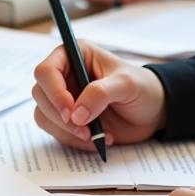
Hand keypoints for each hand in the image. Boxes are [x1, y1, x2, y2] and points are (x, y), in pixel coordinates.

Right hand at [32, 42, 166, 148]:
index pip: (46, 71)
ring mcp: (64, 98)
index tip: (70, 112)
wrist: (154, 111)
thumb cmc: (142, 88)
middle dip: (60, 116)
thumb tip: (76, 114)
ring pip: (43, 114)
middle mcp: (64, 75)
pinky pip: (55, 131)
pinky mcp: (68, 119)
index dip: (54, 92)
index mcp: (74, 55)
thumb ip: (101, 94)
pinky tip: (97, 140)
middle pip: (40, 94)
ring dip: (67, 131)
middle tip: (85, 129)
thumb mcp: (126, 85)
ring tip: (96, 136)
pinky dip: (74, 140)